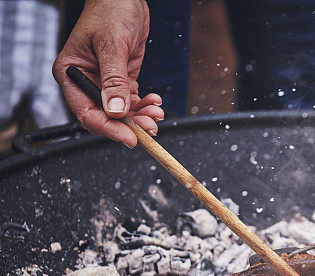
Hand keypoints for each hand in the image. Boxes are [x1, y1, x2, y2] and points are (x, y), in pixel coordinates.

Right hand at [53, 0, 162, 147]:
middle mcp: (86, 81)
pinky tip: (155, 102)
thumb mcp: (112, 46)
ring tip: (157, 113)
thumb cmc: (110, 11)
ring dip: (141, 117)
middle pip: (105, 117)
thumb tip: (116, 111)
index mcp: (72, 74)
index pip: (87, 113)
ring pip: (122, 113)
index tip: (130, 138)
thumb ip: (114, 80)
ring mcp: (104, 82)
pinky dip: (145, 106)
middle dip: (130, 125)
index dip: (109, 129)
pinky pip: (132, 102)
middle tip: (151, 127)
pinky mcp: (121, 80)